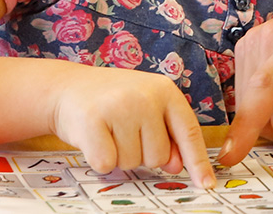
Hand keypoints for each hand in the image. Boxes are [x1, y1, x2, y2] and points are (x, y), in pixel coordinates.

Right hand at [50, 66, 214, 188]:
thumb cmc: (111, 102)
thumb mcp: (146, 109)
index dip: (198, 162)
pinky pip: (107, 164)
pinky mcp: (92, 121)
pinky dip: (99, 160)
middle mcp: (145, 96)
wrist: (66, 87)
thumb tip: (177, 165)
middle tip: (122, 132)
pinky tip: (94, 138)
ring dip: (119, 156)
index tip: (206, 184)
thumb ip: (166, 134)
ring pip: (132, 163)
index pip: (189, 132)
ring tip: (108, 131)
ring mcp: (119, 107)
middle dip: (140, 154)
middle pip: (158, 156)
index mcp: (165, 90)